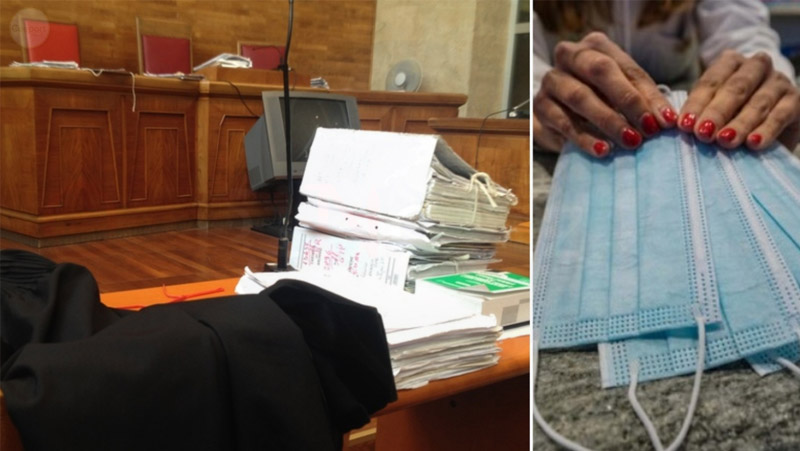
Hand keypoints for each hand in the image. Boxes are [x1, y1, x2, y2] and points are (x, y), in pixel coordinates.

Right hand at [533, 32, 677, 156]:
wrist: (559, 111)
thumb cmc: (599, 97)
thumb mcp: (625, 92)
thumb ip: (645, 100)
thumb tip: (665, 120)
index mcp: (594, 46)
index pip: (622, 66)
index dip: (644, 94)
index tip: (662, 121)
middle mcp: (568, 57)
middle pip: (599, 71)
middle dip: (626, 102)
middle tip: (645, 130)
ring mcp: (550, 81)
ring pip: (579, 96)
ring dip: (607, 121)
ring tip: (628, 141)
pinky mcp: (538, 107)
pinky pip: (562, 122)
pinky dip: (584, 138)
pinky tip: (602, 150)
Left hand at [679, 50, 799, 150]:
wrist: (771, 123)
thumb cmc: (731, 114)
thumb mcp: (712, 109)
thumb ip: (698, 113)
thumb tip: (677, 124)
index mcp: (730, 63)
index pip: (711, 81)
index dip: (697, 104)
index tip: (684, 125)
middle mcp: (756, 66)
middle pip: (735, 88)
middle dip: (717, 112)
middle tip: (703, 133)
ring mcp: (778, 82)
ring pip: (758, 103)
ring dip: (740, 124)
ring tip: (725, 141)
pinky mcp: (796, 100)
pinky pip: (780, 115)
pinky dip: (766, 130)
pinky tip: (753, 144)